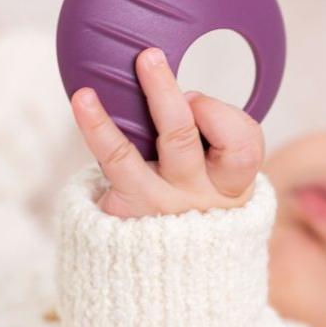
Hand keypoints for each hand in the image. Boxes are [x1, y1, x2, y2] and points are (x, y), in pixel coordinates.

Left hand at [71, 48, 263, 218]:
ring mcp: (159, 203)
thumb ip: (220, 136)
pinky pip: (110, 161)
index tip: (197, 102)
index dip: (219, 115)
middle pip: (184, 139)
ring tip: (106, 81)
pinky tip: (84, 101)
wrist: (172, 269)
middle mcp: (198, 195)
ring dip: (122, 111)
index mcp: (233, 185)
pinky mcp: (127, 208)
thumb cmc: (204, 200)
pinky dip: (96, 127)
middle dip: (165, 94)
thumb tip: (184, 98)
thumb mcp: (229, 178)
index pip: (241, 146)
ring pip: (140, 150)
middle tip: (150, 58)